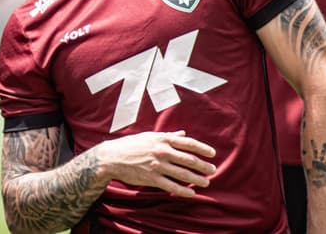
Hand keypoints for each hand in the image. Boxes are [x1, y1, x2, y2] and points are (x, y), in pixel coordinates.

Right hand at [96, 130, 216, 196]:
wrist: (112, 157)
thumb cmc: (132, 145)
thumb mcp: (150, 136)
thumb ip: (168, 135)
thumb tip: (182, 132)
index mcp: (163, 139)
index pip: (188, 143)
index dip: (202, 148)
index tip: (213, 153)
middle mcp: (162, 151)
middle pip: (189, 159)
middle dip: (203, 166)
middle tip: (213, 170)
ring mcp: (157, 165)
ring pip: (183, 174)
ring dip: (197, 179)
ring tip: (207, 182)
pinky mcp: (151, 179)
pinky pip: (171, 186)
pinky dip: (183, 191)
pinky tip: (192, 193)